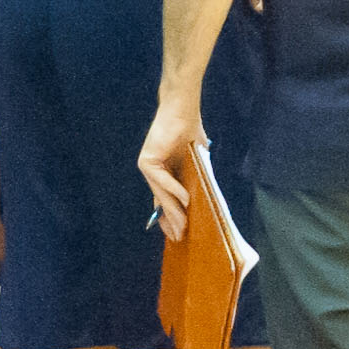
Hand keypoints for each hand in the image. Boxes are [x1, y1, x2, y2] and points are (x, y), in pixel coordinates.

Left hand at [137, 96, 204, 240]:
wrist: (182, 111)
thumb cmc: (191, 132)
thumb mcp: (196, 162)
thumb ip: (195, 179)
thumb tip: (201, 199)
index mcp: (164, 173)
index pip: (166, 201)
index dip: (171, 218)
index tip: (178, 234)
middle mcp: (154, 173)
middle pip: (163, 202)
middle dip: (172, 221)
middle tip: (180, 237)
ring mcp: (149, 167)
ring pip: (163, 195)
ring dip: (174, 212)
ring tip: (183, 227)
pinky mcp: (147, 162)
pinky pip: (162, 181)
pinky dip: (174, 191)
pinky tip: (185, 201)